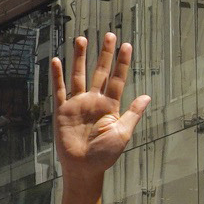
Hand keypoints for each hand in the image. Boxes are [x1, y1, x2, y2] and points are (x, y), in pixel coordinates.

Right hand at [49, 32, 149, 180]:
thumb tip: (147, 96)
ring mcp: (78, 104)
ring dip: (80, 58)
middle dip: (104, 54)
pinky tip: (57, 60)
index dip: (122, 63)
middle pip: (99, 72)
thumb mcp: (123, 133)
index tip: (127, 45)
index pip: (117, 79)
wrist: (84, 168)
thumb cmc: (105, 154)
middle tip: (108, 34)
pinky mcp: (63, 110)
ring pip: (79, 75)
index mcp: (110, 106)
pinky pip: (60, 90)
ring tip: (82, 39)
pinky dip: (57, 76)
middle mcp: (94, 101)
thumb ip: (133, 113)